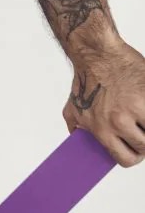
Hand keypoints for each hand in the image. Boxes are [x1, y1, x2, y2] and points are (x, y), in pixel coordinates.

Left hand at [62, 41, 144, 167]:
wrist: (96, 53)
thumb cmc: (88, 77)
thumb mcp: (74, 106)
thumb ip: (76, 127)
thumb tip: (78, 140)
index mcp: (101, 130)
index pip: (125, 159)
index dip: (132, 154)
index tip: (135, 147)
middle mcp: (117, 123)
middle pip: (143, 148)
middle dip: (143, 139)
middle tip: (141, 127)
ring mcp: (133, 109)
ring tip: (141, 112)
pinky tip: (144, 101)